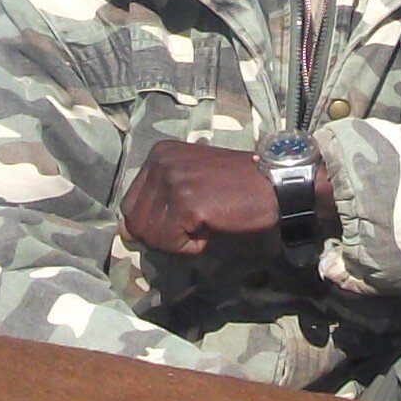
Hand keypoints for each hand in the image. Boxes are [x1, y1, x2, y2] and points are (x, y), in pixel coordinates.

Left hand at [122, 142, 281, 256]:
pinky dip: (192, 246)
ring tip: (205, 222)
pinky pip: (172, 244)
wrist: (275, 184)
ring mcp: (172, 182)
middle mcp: (160, 162)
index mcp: (158, 154)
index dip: (154, 223)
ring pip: (152, 236)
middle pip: (137, 222)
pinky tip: (211, 228)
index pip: (130, 205)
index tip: (184, 216)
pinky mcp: (186, 204)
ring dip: (179, 241)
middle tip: (195, 223)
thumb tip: (125, 233)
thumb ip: (156, 203)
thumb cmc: (236, 186)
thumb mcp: (189, 184)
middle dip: (164, 234)